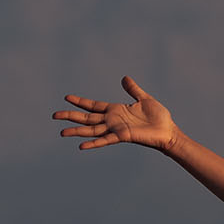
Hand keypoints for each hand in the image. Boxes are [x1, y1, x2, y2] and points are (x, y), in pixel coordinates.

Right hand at [54, 77, 182, 153]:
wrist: (168, 131)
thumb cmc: (158, 117)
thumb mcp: (144, 99)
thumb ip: (132, 89)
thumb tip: (124, 78)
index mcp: (116, 110)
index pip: (93, 106)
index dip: (80, 102)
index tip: (67, 98)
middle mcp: (112, 120)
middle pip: (87, 118)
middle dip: (71, 116)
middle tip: (54, 115)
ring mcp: (116, 129)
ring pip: (92, 130)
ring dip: (77, 131)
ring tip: (62, 133)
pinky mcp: (123, 136)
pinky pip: (105, 140)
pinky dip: (94, 143)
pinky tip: (81, 146)